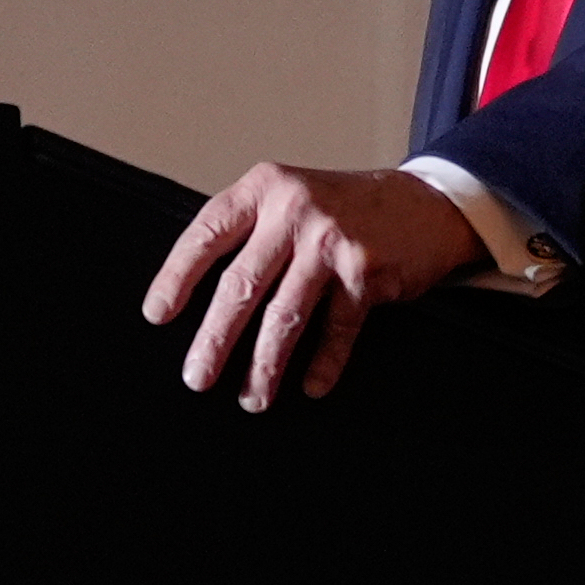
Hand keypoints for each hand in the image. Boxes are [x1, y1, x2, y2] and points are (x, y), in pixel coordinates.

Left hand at [143, 164, 488, 410]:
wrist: (426, 202)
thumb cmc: (348, 208)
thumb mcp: (292, 197)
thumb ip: (252, 231)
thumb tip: (199, 298)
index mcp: (265, 188)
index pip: (206, 234)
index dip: (177, 278)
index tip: (158, 315)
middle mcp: (295, 210)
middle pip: (241, 285)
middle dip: (215, 340)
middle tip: (198, 376)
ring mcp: (332, 240)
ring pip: (285, 315)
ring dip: (265, 363)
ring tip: (253, 395)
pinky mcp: (367, 271)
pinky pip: (337, 328)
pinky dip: (324, 362)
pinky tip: (312, 384)